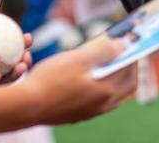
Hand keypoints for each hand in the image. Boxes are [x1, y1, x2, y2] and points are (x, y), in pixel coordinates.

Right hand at [22, 39, 136, 124]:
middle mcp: (102, 106)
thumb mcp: (78, 59)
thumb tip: (124, 45)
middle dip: (127, 68)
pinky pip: (99, 101)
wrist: (27, 106)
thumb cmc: (50, 80)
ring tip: (105, 63)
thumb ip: (103, 52)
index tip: (130, 43)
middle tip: (121, 53)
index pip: (129, 72)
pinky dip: (101, 88)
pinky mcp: (78, 115)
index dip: (131, 55)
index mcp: (106, 91)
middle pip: (125, 87)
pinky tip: (87, 78)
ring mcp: (90, 112)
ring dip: (114, 78)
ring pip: (112, 95)